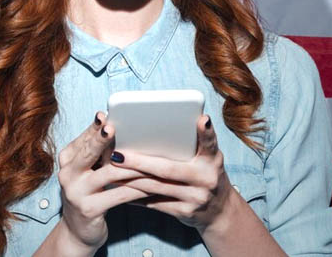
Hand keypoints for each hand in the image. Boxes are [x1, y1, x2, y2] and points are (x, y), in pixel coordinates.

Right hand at [55, 112, 148, 250]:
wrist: (78, 232)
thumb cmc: (90, 194)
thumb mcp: (88, 171)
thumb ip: (98, 151)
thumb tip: (116, 126)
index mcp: (67, 159)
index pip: (84, 139)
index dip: (95, 127)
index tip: (107, 115)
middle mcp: (67, 174)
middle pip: (89, 152)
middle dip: (103, 139)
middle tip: (115, 127)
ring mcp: (76, 192)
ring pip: (110, 173)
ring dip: (134, 165)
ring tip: (152, 157)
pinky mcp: (89, 209)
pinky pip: (119, 194)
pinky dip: (138, 188)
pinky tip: (153, 184)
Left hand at [110, 114, 237, 232]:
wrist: (219, 212)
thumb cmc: (206, 175)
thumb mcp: (208, 159)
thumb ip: (195, 145)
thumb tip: (166, 124)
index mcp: (213, 160)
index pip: (210, 143)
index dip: (206, 132)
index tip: (201, 119)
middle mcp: (206, 179)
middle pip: (168, 169)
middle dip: (140, 162)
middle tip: (118, 155)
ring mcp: (196, 198)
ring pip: (157, 187)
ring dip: (132, 178)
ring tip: (112, 169)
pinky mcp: (185, 212)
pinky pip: (155, 203)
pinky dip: (136, 196)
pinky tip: (121, 188)